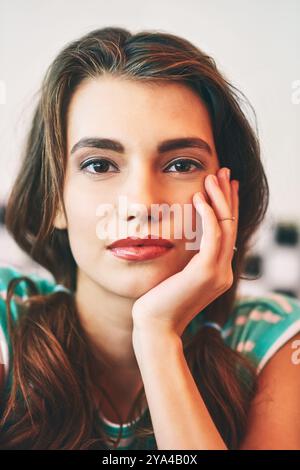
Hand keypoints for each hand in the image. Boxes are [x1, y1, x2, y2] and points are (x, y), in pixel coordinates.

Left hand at [132, 167, 238, 337]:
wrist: (154, 326)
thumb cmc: (157, 301)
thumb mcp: (174, 274)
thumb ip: (185, 258)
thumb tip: (182, 236)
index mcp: (217, 271)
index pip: (226, 232)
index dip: (226, 207)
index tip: (222, 186)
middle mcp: (223, 271)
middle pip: (231, 225)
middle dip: (228, 196)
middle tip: (225, 172)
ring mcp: (219, 273)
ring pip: (226, 227)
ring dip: (219, 199)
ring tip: (212, 177)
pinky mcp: (207, 273)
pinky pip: (213, 236)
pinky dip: (208, 214)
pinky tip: (198, 197)